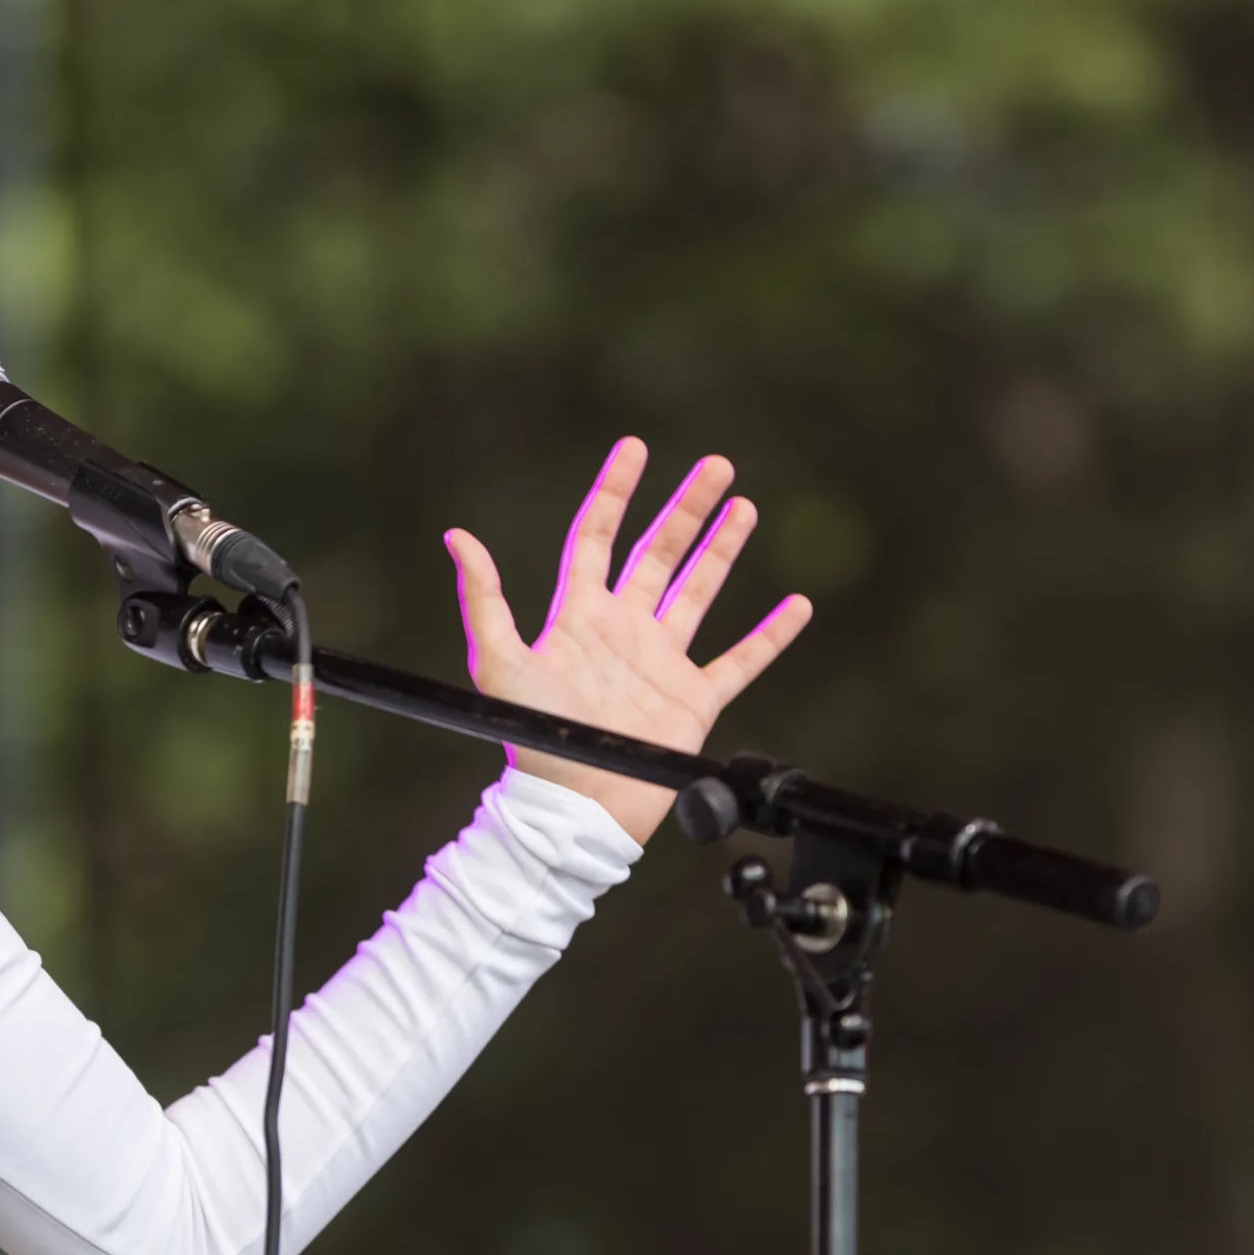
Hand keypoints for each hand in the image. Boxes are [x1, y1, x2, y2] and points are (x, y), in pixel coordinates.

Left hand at [444, 439, 812, 843]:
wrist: (574, 806)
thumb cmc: (531, 737)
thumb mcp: (499, 660)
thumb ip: (484, 598)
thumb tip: (457, 537)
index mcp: (579, 616)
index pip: (599, 538)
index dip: (615, 492)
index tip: (634, 448)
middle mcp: (624, 630)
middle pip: (659, 553)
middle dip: (686, 507)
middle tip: (716, 465)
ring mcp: (661, 663)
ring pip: (699, 591)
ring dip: (722, 550)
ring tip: (744, 506)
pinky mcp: (694, 700)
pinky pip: (741, 659)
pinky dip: (771, 635)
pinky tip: (796, 606)